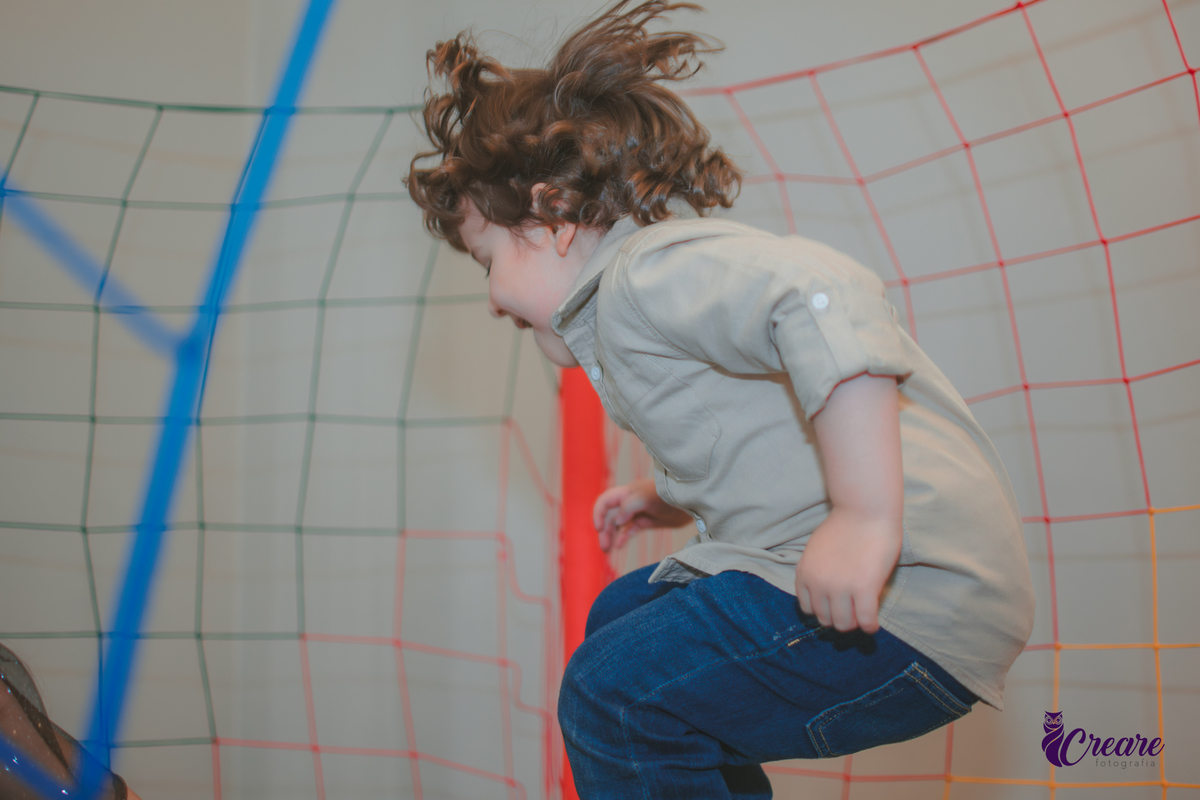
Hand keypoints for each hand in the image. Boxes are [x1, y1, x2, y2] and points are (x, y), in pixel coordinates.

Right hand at [592, 479, 693, 551]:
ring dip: (610, 536)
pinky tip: (619, 547)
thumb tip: (616, 521)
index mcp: (627, 493)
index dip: (598, 513)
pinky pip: (629, 531)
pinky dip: (623, 538)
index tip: (598, 528)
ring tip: (607, 551)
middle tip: (604, 547)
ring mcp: (637, 513)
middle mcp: (629, 502)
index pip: (604, 501)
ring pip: (617, 525)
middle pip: (609, 516)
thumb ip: (629, 506)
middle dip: (603, 531)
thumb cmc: (668, 494)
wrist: (691, 502)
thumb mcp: (647, 497)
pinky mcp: (646, 522)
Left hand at [794, 507, 901, 633]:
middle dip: (839, 618)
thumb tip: (825, 594)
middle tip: (853, 612)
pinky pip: (865, 620)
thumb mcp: (817, 550)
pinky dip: (870, 626)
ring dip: (854, 623)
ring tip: (863, 616)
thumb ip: (817, 571)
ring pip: (844, 624)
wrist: (865, 508)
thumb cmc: (845, 525)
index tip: (836, 608)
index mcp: (805, 573)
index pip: (808, 608)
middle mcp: (819, 583)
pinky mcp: (864, 589)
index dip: (824, 610)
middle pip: (825, 619)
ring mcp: (840, 588)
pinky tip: (873, 624)